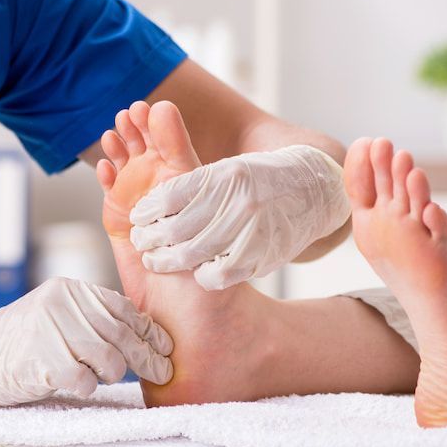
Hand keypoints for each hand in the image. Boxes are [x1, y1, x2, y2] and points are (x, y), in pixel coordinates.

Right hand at [0, 277, 173, 410]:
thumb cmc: (18, 341)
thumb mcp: (56, 316)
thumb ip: (92, 319)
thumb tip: (145, 337)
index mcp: (69, 289)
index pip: (123, 308)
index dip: (149, 331)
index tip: (166, 349)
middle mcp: (62, 302)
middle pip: (120, 335)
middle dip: (147, 358)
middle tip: (163, 372)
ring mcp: (50, 329)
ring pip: (108, 359)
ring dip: (111, 375)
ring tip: (97, 377)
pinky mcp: (40, 359)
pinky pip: (83, 380)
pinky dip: (85, 387)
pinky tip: (74, 384)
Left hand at [129, 145, 351, 289]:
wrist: (310, 190)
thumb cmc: (257, 179)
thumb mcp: (227, 170)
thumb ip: (194, 183)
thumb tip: (151, 202)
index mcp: (225, 175)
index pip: (170, 196)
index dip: (147, 211)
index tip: (136, 218)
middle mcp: (238, 202)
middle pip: (177, 229)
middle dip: (150, 239)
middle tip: (140, 243)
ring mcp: (252, 231)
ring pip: (194, 254)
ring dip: (168, 261)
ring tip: (155, 260)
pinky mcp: (263, 255)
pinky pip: (221, 274)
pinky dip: (202, 276)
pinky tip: (193, 272)